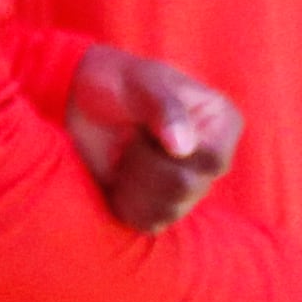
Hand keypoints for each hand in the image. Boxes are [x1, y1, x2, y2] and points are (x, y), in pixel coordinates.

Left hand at [63, 46, 242, 233]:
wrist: (79, 97)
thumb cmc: (115, 79)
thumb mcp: (138, 82)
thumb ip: (163, 108)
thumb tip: (183, 148)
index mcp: (221, 124)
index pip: (211, 161)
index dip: (167, 152)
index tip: (142, 130)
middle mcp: (212, 158)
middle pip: (187, 188)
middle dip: (144, 166)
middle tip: (127, 140)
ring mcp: (189, 185)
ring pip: (169, 210)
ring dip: (132, 186)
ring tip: (122, 157)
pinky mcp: (160, 203)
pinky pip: (151, 223)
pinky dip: (126, 205)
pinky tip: (115, 180)